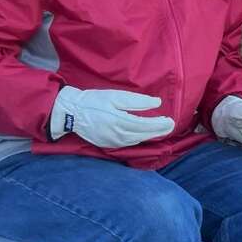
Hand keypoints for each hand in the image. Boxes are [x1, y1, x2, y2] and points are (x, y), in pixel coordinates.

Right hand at [49, 86, 174, 148]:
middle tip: (170, 126)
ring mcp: (112, 142)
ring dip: (149, 136)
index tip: (170, 121)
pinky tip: (143, 134)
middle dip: (158, 131)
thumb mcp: (116, 96)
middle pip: (143, 135)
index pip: (146, 126)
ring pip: (136, 141)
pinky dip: (138, 139)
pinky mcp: (107, 144)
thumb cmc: (93, 101)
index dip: (160, 124)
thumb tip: (156, 102)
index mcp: (120, 122)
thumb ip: (137, 101)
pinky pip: (127, 143)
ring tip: (160, 129)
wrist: (70, 113)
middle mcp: (117, 135)